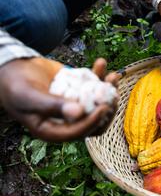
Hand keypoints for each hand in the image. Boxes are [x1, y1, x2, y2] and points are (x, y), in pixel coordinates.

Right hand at [0, 57, 119, 141]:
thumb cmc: (15, 84)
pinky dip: (101, 76)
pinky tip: (101, 63)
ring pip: (98, 104)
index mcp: (52, 130)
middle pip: (95, 122)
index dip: (93, 122)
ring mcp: (74, 106)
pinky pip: (94, 87)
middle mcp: (66, 121)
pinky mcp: (78, 91)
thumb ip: (52, 106)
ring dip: (108, 90)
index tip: (104, 107)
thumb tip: (78, 113)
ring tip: (113, 75)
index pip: (78, 132)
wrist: (12, 68)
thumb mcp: (30, 96)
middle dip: (107, 108)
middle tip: (113, 94)